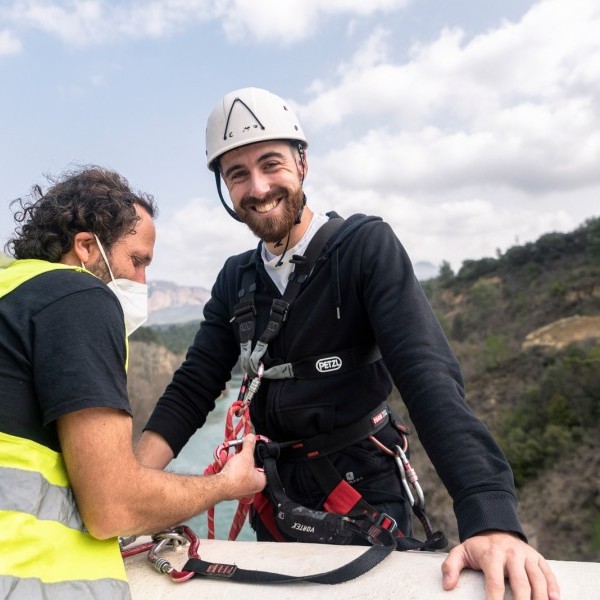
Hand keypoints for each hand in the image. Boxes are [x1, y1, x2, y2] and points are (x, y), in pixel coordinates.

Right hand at [220, 433, 266, 499]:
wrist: (219, 486)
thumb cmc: (236, 475)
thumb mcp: (246, 455)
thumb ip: (249, 445)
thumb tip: (251, 437)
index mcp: (261, 482)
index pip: (262, 466)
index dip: (256, 456)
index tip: (251, 450)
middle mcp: (252, 488)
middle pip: (249, 467)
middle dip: (242, 458)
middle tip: (239, 452)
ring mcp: (240, 490)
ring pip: (238, 471)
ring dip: (233, 462)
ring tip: (229, 457)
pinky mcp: (230, 489)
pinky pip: (231, 475)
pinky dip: (228, 468)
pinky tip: (224, 463)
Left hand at [441, 531, 559, 599]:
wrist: (495, 529)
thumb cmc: (478, 548)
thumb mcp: (461, 552)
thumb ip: (451, 567)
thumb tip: (447, 586)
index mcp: (492, 554)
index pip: (495, 581)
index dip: (495, 599)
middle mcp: (512, 554)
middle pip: (520, 583)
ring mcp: (526, 555)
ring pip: (537, 579)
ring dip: (540, 598)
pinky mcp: (538, 558)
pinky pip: (548, 574)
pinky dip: (554, 588)